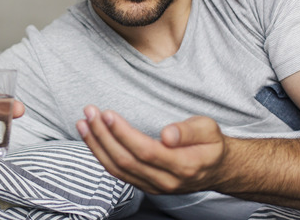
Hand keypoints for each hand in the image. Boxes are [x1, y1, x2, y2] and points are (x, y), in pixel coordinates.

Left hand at [76, 105, 226, 193]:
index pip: (146, 151)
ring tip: (82, 123)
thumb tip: (167, 135)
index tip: (107, 114)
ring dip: (96, 145)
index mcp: (183, 165)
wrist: (216, 169)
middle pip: (126, 160)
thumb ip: (189, 131)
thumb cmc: (210, 144)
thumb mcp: (209, 129)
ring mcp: (153, 187)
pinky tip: (91, 137)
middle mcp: (166, 181)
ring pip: (118, 169)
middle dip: (103, 136)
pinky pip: (117, 172)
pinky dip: (100, 154)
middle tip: (90, 112)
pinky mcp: (144, 185)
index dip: (124, 133)